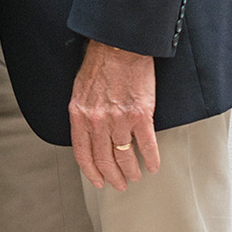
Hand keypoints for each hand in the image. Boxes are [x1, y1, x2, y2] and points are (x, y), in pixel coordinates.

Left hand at [69, 40, 159, 190]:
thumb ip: (83, 115)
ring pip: (124, 156)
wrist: (120, 47)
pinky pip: (147, 145)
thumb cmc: (100, 65)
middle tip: (119, 184)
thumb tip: (88, 135)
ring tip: (134, 176)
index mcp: (79, 115)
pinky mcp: (140, 115)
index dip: (91, 172)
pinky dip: (151, 159)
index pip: (83, 154)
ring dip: (130, 171)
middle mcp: (97, 121)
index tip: (98, 182)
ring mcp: (119, 119)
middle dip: (112, 176)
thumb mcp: (80, 91)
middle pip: (104, 159)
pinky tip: (152, 166)